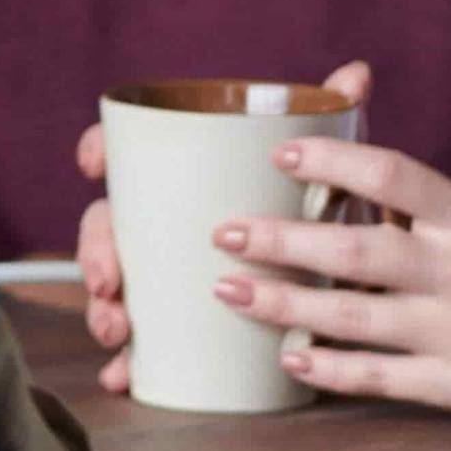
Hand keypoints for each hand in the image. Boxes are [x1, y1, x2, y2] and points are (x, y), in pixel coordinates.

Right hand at [69, 61, 369, 394]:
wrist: (335, 281)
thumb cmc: (315, 215)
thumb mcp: (325, 175)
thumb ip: (334, 126)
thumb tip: (357, 75)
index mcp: (185, 178)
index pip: (126, 152)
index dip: (99, 149)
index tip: (94, 162)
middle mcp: (163, 224)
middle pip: (108, 226)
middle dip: (96, 252)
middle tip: (110, 279)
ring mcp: (164, 274)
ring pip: (115, 286)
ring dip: (102, 309)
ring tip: (118, 329)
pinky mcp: (177, 323)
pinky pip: (137, 343)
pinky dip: (124, 360)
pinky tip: (121, 375)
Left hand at [212, 138, 450, 422]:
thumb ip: (432, 197)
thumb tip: (352, 155)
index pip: (394, 174)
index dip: (332, 158)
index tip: (279, 153)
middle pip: (357, 251)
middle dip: (283, 240)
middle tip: (226, 233)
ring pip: (354, 319)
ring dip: (284, 305)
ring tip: (230, 291)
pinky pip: (381, 378)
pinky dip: (330, 369)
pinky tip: (289, 358)